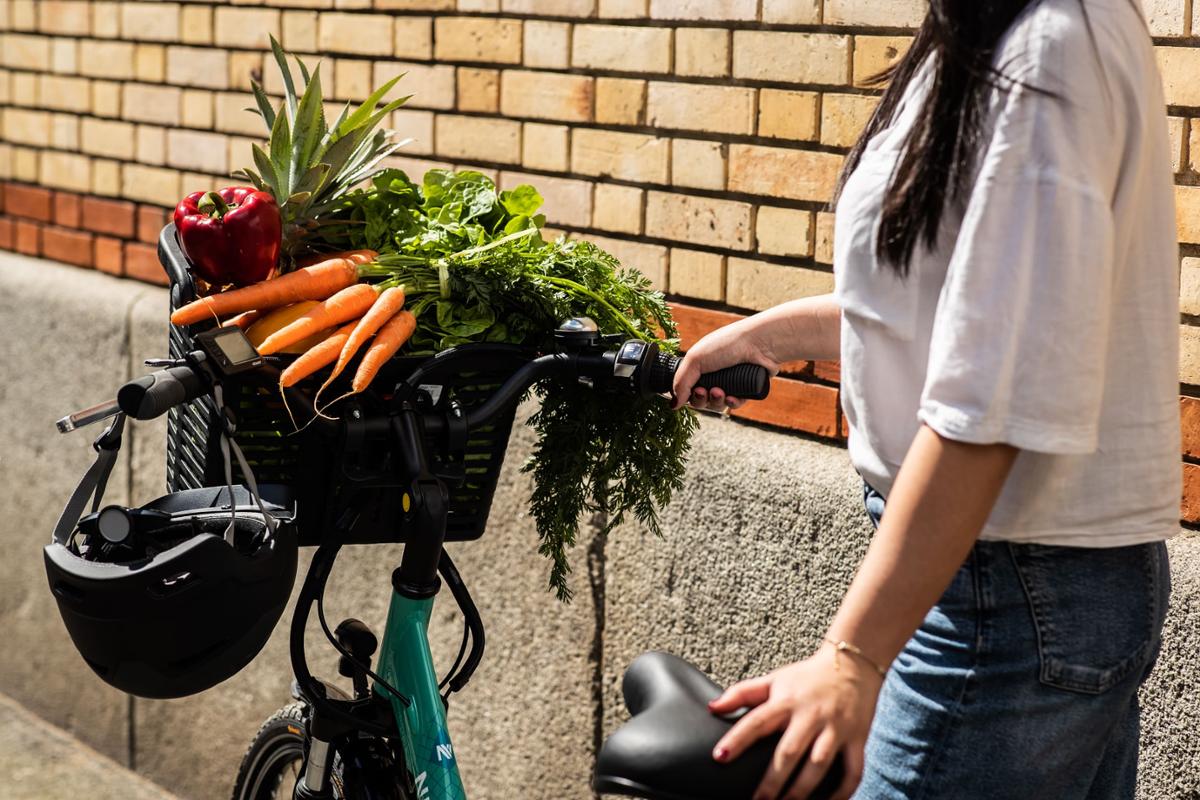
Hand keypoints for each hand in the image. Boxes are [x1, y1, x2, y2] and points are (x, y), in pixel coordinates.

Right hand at [671, 319, 779, 411]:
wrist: (760, 344)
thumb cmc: (727, 344)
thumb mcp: (696, 359)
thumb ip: (681, 382)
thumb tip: (673, 404)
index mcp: (700, 365)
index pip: (687, 388)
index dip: (687, 394)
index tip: (692, 391)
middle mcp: (713, 374)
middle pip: (701, 399)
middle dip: (701, 399)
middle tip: (704, 391)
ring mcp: (730, 382)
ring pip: (717, 404)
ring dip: (716, 401)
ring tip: (721, 392)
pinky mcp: (745, 389)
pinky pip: (735, 404)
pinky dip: (733, 403)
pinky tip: (734, 397)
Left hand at [708, 645, 882, 799]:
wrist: (853, 663)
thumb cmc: (807, 677)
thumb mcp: (774, 679)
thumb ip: (742, 693)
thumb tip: (712, 707)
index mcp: (787, 701)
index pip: (757, 721)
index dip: (737, 739)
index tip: (719, 757)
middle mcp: (811, 715)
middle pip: (789, 750)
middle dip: (773, 780)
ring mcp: (836, 728)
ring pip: (819, 764)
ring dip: (802, 790)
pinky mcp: (857, 738)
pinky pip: (853, 770)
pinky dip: (843, 792)